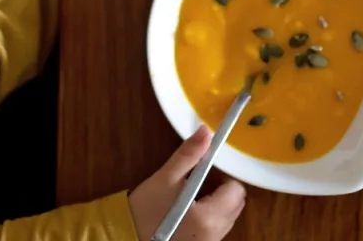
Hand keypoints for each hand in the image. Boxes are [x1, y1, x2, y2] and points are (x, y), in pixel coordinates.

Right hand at [128, 126, 245, 240]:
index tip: (205, 170)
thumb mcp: (165, 178)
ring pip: (227, 216)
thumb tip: (206, 131)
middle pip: (235, 204)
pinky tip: (188, 211)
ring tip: (190, 195)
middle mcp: (215, 233)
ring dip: (216, 202)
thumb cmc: (145, 210)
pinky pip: (216, 228)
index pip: (236, 190)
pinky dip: (210, 216)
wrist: (126, 236)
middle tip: (198, 179)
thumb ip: (188, 155)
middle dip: (222, 188)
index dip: (223, 176)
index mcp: (209, 216)